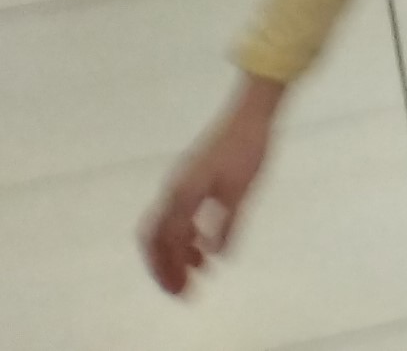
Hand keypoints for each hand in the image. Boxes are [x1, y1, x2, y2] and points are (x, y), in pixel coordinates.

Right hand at [141, 76, 281, 294]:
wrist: (250, 114)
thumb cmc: (248, 150)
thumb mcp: (242, 191)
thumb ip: (228, 224)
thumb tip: (216, 256)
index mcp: (183, 194)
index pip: (166, 241)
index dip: (170, 269)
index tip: (183, 292)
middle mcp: (174, 190)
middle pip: (156, 237)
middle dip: (164, 266)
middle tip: (182, 290)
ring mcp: (180, 183)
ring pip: (166, 226)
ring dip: (176, 252)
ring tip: (197, 272)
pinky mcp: (191, 178)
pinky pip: (178, 214)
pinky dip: (186, 235)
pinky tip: (204, 247)